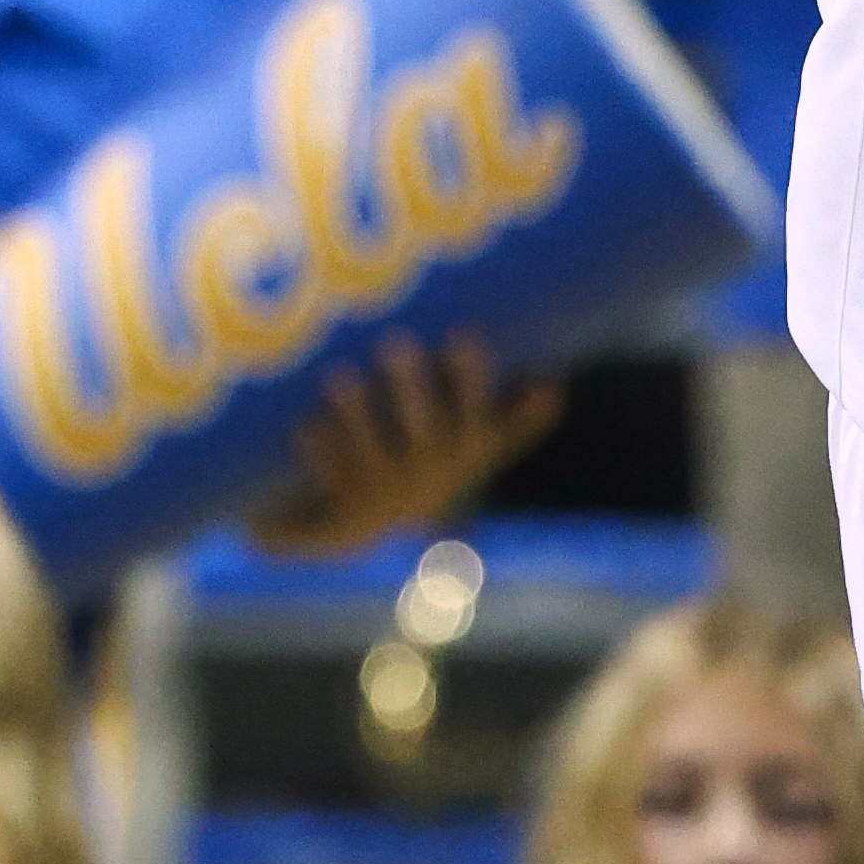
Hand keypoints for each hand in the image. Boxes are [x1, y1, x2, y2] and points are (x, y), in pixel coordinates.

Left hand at [240, 334, 561, 558]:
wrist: (355, 528)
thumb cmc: (422, 468)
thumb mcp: (472, 450)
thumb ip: (516, 422)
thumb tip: (557, 386)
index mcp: (461, 455)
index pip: (475, 416)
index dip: (471, 380)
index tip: (465, 334)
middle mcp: (426, 478)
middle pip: (422, 432)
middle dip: (409, 388)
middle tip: (396, 341)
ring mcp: (382, 494)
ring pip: (369, 450)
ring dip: (357, 414)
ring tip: (341, 374)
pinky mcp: (340, 507)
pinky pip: (327, 474)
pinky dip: (318, 449)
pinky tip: (306, 420)